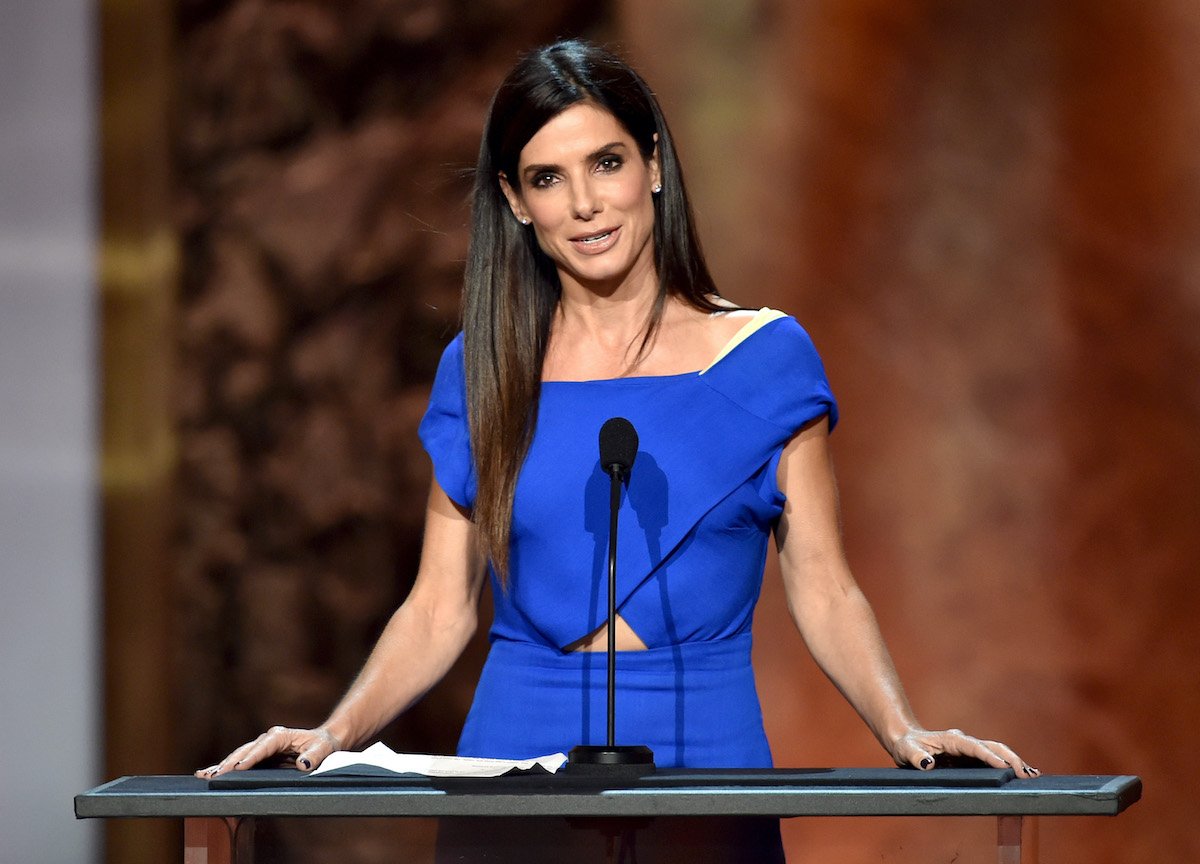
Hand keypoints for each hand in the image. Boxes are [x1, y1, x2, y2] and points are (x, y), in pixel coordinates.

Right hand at [195, 726, 342, 777]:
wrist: (324, 742)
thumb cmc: (323, 745)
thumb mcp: (323, 750)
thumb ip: (314, 756)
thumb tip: (303, 764)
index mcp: (281, 736)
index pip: (263, 746)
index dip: (251, 757)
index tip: (238, 767)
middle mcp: (268, 739)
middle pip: (245, 751)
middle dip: (229, 763)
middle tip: (213, 776)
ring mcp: (261, 747)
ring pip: (238, 756)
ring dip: (222, 766)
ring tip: (205, 775)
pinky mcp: (258, 756)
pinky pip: (240, 762)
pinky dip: (225, 768)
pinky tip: (208, 773)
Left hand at [890, 728, 1039, 777]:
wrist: (906, 741)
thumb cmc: (907, 746)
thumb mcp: (906, 751)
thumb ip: (916, 757)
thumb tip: (928, 764)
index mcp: (953, 739)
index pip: (975, 747)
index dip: (989, 757)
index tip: (1004, 767)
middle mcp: (965, 742)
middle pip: (993, 747)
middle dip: (1011, 759)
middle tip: (1027, 774)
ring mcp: (970, 750)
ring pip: (998, 753)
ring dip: (1015, 763)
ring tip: (1032, 776)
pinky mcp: (972, 758)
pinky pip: (993, 761)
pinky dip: (1009, 766)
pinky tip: (1023, 775)